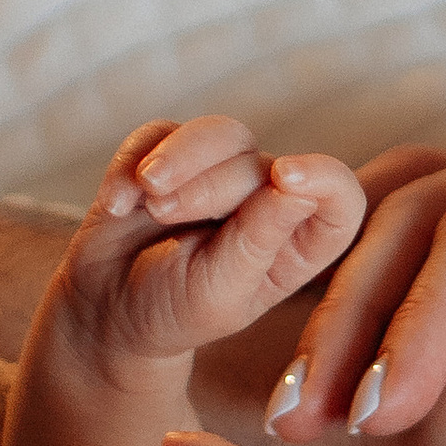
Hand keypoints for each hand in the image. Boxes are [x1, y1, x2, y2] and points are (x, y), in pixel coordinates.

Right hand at [6, 119, 361, 445]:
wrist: (107, 310)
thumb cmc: (173, 312)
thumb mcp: (218, 292)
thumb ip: (257, 239)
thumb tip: (298, 185)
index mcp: (297, 243)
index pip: (339, 198)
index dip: (323, 177)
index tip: (282, 176)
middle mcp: (267, 202)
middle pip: (260, 163)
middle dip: (208, 184)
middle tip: (163, 213)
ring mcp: (220, 173)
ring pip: (218, 134)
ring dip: (178, 157)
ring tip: (146, 195)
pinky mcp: (174, 154)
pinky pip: (161, 133)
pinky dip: (134, 162)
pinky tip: (116, 204)